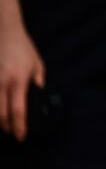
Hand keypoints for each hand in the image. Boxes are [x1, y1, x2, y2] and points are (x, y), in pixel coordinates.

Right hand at [0, 20, 44, 140]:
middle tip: (12, 132)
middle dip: (6, 127)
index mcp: (19, 81)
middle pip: (1, 114)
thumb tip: (39, 96)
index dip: (19, 127)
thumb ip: (38, 82)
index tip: (21, 136)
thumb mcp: (37, 64)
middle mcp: (2, 83)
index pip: (18, 111)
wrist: (4, 31)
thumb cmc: (22, 48)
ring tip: (4, 125)